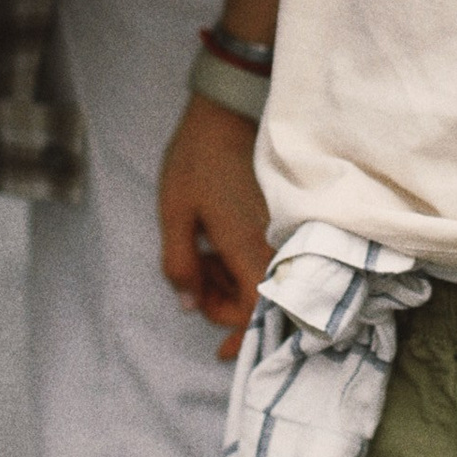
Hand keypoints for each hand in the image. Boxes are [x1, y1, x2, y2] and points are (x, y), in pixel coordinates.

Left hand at [158, 92, 272, 363]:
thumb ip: (179, 265)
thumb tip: (189, 305)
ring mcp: (282, 231)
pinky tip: (218, 240)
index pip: (252, 314)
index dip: (235, 334)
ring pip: (263, 279)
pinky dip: (241, 261)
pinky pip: (267, 256)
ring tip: (201, 250)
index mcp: (248, 250)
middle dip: (223, 301)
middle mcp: (274, 245)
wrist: (230, 107)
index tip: (218, 348)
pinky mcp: (282, 218)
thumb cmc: (199, 158)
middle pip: (259, 301)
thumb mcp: (174, 213)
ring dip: (230, 279)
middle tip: (194, 273)